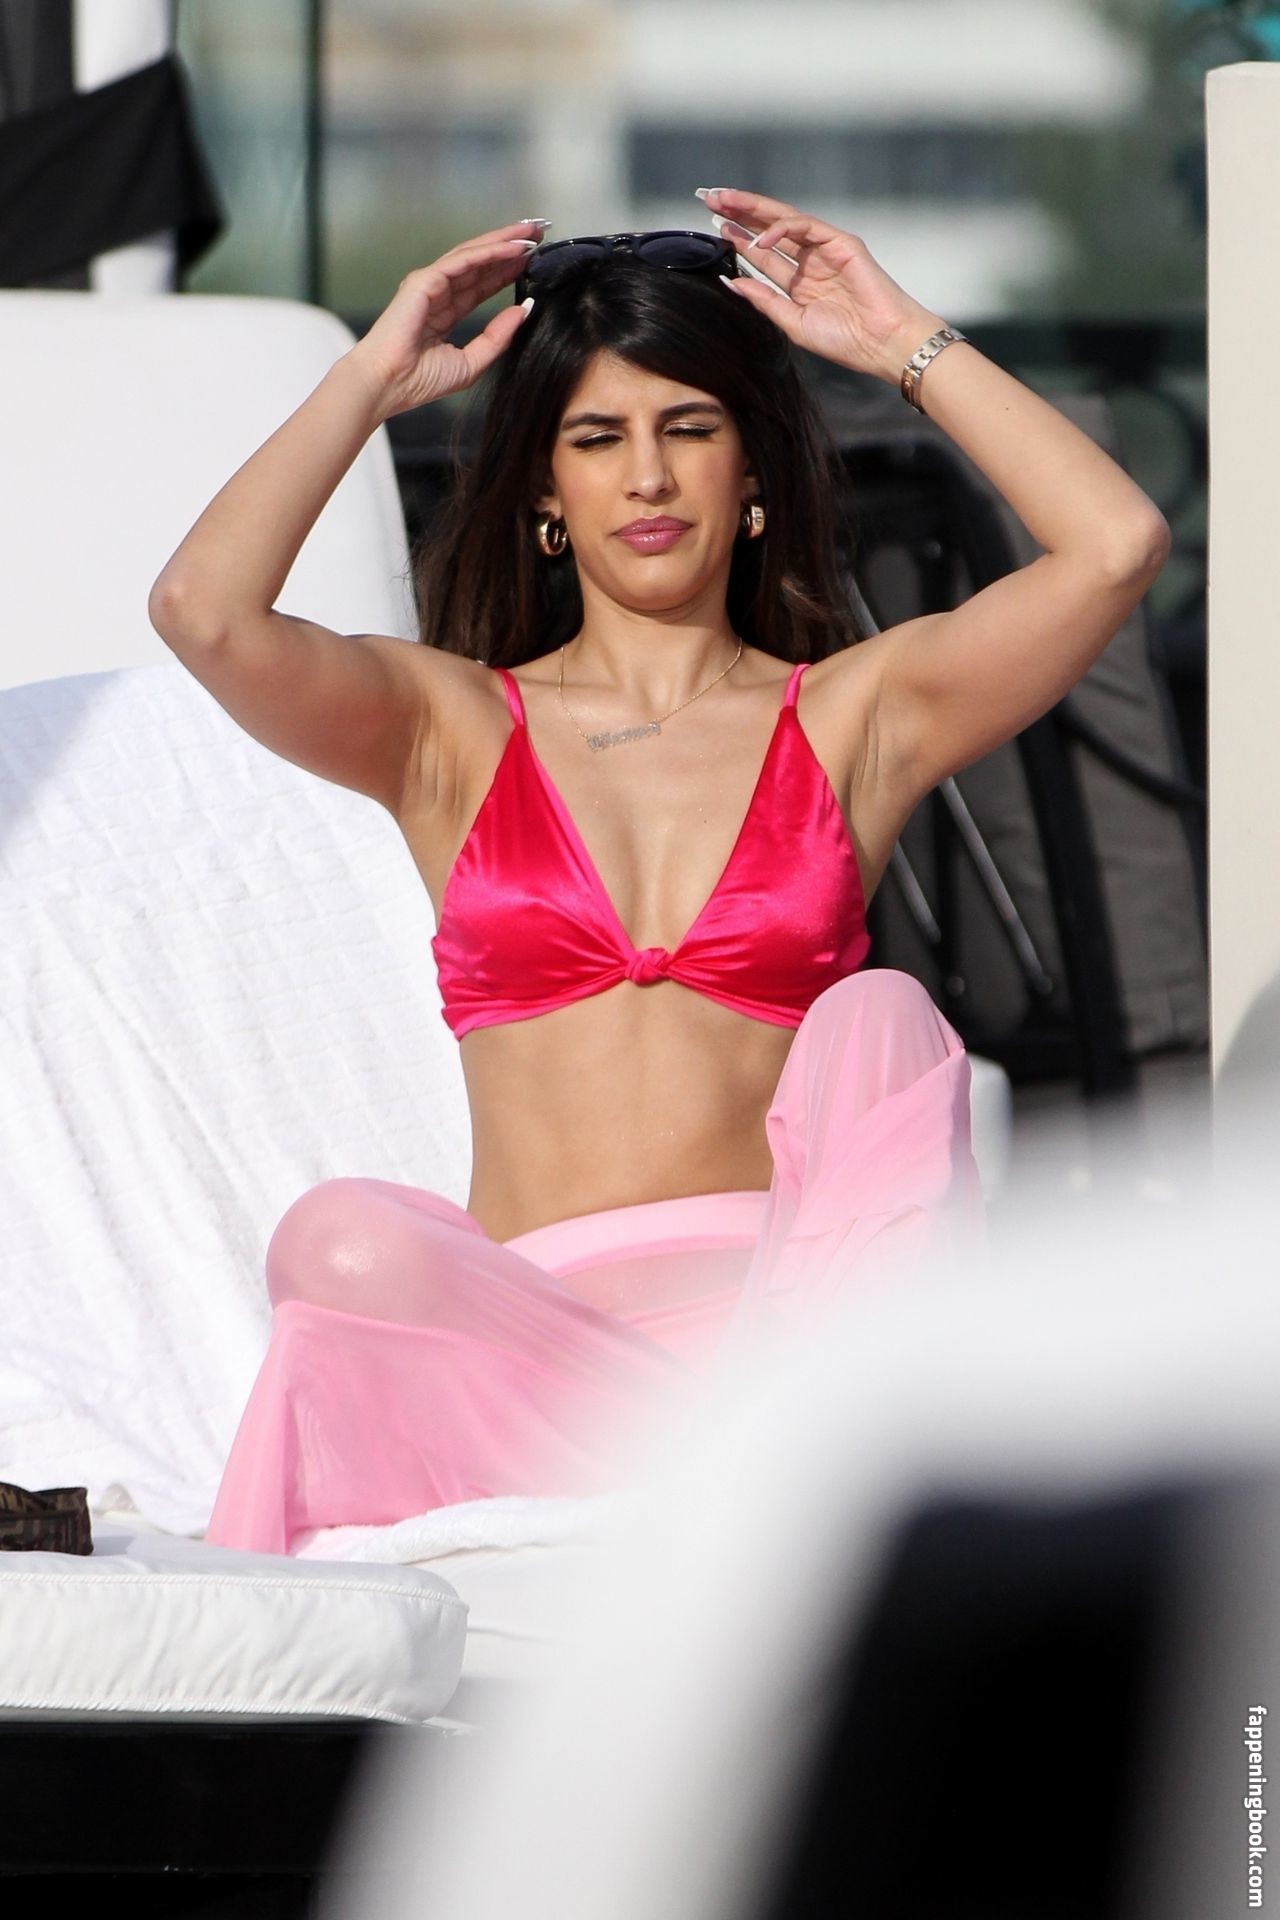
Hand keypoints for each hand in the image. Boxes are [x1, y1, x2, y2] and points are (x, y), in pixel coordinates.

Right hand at [345, 219, 543, 418]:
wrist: (388, 384)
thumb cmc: (419, 380)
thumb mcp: (472, 363)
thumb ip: (498, 337)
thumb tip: (523, 310)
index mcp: (444, 312)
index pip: (479, 285)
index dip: (504, 271)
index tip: (531, 261)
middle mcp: (438, 293)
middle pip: (478, 264)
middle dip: (508, 248)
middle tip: (538, 235)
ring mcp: (430, 283)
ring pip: (472, 255)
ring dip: (502, 242)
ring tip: (531, 234)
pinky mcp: (425, 281)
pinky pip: (463, 261)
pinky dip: (489, 252)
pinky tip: (513, 248)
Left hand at [699, 188, 945, 382]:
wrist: (881, 344)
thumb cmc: (845, 340)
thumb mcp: (792, 322)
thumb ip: (764, 300)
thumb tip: (732, 281)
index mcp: (798, 282)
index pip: (763, 253)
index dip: (737, 237)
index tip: (711, 226)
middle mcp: (809, 261)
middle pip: (768, 229)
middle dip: (739, 212)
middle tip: (709, 198)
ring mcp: (825, 249)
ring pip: (784, 220)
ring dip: (753, 209)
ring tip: (724, 201)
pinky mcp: (841, 242)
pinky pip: (807, 227)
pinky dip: (782, 229)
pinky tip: (760, 238)